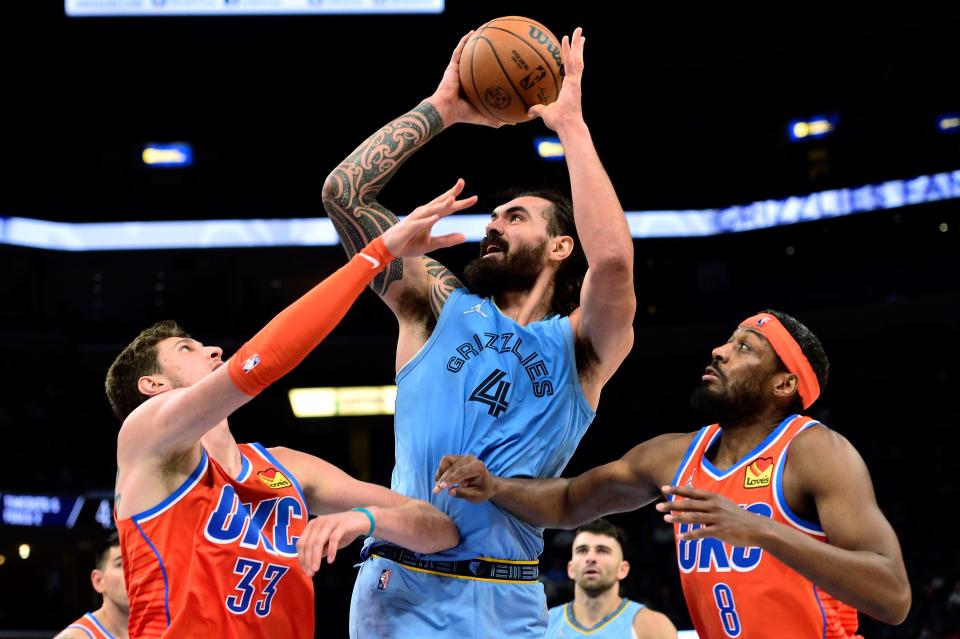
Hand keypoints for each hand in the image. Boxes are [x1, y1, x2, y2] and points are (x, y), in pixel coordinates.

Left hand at [295, 510, 369, 575]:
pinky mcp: (342, 525)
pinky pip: (333, 539)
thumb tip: (310, 564)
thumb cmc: (343, 532)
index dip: (301, 558)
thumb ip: (320, 550)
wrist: (362, 520)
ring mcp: (330, 522)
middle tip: (310, 573)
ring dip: (316, 557)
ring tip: (317, 569)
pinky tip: (331, 560)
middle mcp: (319, 522)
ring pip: (318, 542)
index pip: (301, 543)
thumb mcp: (328, 542)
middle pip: (308, 544)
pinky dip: (331, 551)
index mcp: (312, 525)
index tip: (305, 570)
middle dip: (308, 560)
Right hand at [381, 179, 474, 257]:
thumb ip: (447, 240)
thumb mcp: (431, 244)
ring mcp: (415, 220)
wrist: (389, 249)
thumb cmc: (409, 244)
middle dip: (451, 193)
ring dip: (441, 204)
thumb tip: (464, 236)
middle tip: (462, 183)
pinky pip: (419, 223)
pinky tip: (435, 217)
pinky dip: (427, 220)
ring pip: (430, 210)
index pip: (447, 207)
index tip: (474, 197)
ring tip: (452, 199)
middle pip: (440, 202)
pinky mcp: (408, 227)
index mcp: (431, 217)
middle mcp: (424, 214)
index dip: (460, 202)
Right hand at [427, 32, 506, 127]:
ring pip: (467, 54)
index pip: (483, 78)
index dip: (491, 71)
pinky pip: (458, 51)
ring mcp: (458, 71)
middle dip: (483, 55)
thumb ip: (498, 119)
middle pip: (475, 64)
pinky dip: (464, 41)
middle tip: (496, 46)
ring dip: (473, 43)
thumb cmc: (464, 114)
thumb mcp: (484, 116)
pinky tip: (472, 33)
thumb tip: (514, 123)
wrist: (447, 109)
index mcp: (472, 89)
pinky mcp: (452, 67)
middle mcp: (465, 78)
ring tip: (482, 33)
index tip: (502, 65)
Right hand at [433, 454, 493, 502]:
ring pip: (446, 460)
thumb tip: (450, 492)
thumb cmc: (483, 490)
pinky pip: (445, 461)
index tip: (441, 487)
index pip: (462, 472)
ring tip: (439, 486)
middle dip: (443, 479)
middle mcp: (471, 459)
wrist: (488, 483)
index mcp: (479, 467)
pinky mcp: (458, 457)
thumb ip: (464, 493)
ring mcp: (464, 456)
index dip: (450, 479)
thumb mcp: (477, 496)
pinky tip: (441, 481)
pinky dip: (441, 470)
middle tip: (436, 491)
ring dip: (441, 473)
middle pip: (453, 467)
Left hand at [528, 27, 584, 131]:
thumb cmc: (559, 122)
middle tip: (580, 34)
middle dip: (579, 46)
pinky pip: (570, 63)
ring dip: (577, 43)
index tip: (575, 48)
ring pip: (577, 58)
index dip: (574, 57)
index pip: (573, 68)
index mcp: (571, 87)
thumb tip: (528, 111)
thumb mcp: (545, 113)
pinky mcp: (573, 81)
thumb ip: (537, 109)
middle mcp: (575, 82)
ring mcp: (575, 81)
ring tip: (578, 31)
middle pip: (578, 59)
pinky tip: (565, 39)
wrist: (567, 126)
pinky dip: (568, 51)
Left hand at [656, 485, 771, 546]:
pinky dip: (690, 535)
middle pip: (689, 504)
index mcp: (714, 497)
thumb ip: (709, 501)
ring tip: (665, 519)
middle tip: (658, 506)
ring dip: (678, 518)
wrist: (758, 528)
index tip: (664, 488)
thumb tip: (693, 496)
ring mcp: (717, 518)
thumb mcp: (724, 504)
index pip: (692, 492)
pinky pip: (702, 533)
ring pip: (693, 518)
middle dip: (672, 504)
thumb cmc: (738, 517)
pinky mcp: (721, 531)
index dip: (677, 490)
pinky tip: (680, 538)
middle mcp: (714, 506)